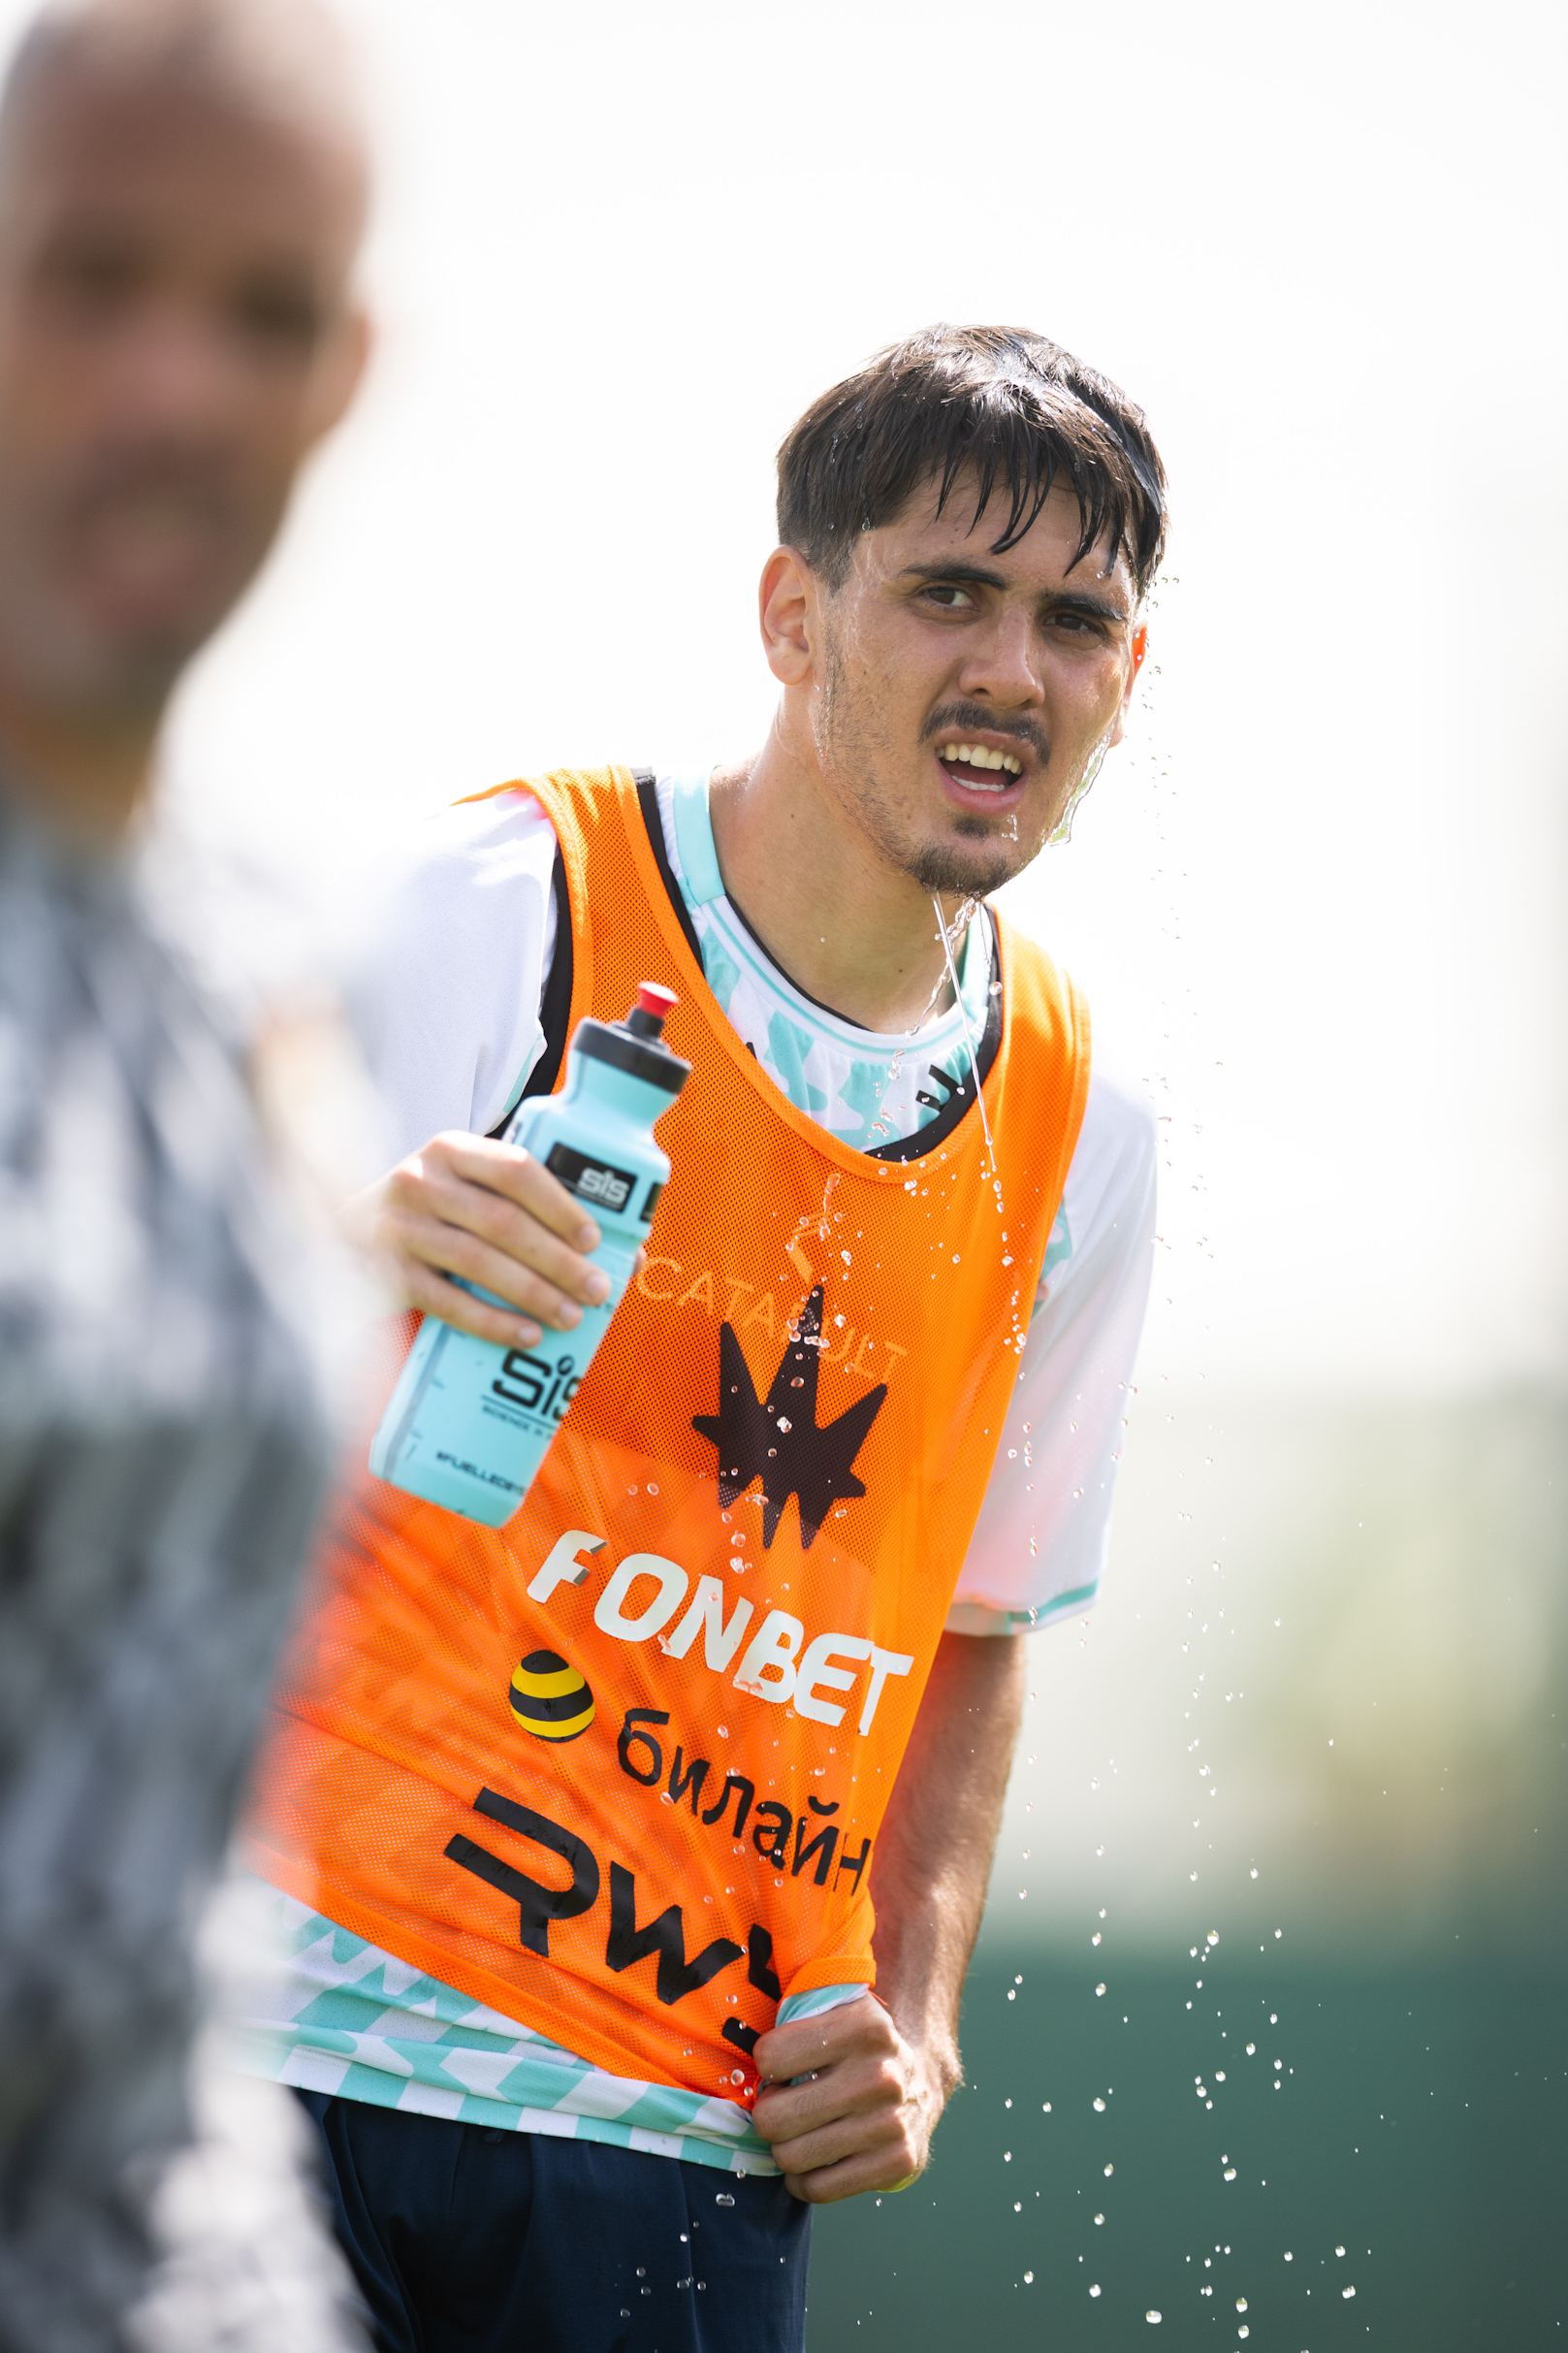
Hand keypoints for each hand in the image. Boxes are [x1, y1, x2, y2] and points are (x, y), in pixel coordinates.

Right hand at [342, 1130, 615, 1349]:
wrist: (341, 1235)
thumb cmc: (431, 1214)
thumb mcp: (466, 1190)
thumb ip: (527, 1207)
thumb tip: (625, 1249)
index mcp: (451, 1149)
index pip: (514, 1168)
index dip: (559, 1204)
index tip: (593, 1239)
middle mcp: (420, 1180)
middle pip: (501, 1221)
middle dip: (557, 1260)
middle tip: (595, 1289)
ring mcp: (398, 1227)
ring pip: (477, 1262)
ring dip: (532, 1293)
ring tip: (570, 1317)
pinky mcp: (385, 1273)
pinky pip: (446, 1301)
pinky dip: (491, 1321)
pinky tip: (525, 1334)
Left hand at [749, 1993, 957, 2203]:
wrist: (920, 2083)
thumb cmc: (853, 2048)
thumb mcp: (833, 2011)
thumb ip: (792, 2010)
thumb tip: (738, 2036)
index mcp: (863, 2025)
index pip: (770, 2057)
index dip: (767, 2065)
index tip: (782, 2067)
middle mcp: (881, 2074)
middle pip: (773, 2118)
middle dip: (768, 2116)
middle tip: (782, 2107)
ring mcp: (892, 2122)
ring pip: (791, 2157)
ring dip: (784, 2149)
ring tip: (800, 2132)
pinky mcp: (898, 2163)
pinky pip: (817, 2189)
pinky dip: (804, 2180)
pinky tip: (815, 2159)